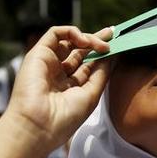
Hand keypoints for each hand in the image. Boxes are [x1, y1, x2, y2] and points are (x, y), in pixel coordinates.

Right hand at [4, 26, 111, 148]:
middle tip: (113, 35)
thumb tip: (112, 55)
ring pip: (69, 40)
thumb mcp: (91, 95)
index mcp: (69, 88)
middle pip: (80, 51)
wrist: (38, 125)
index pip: (88, 66)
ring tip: (102, 45)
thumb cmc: (64, 118)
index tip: (118, 47)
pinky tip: (85, 42)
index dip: (102, 56)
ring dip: (88, 38)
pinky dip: (72, 32)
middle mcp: (58, 75)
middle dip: (97, 41)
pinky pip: (55, 33)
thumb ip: (101, 73)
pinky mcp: (38, 54)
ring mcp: (48, 63)